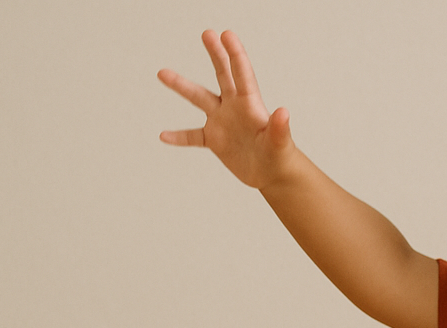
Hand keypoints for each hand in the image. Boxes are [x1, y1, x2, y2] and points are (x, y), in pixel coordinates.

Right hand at [158, 30, 294, 188]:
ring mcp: (223, 122)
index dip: (234, 54)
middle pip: (222, 75)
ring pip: (199, 99)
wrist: (274, 176)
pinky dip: (179, 137)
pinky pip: (192, 136)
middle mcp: (234, 108)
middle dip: (215, 54)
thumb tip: (284, 112)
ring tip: (162, 73)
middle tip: (207, 33)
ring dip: (181, 86)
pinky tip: (164, 136)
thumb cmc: (281, 158)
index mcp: (250, 105)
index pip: (241, 74)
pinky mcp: (215, 140)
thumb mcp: (280, 143)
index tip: (226, 34)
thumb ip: (280, 128)